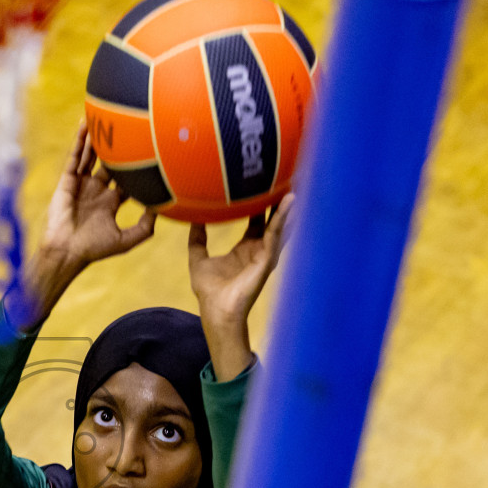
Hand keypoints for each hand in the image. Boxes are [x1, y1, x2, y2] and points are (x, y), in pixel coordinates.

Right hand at [6, 120, 157, 331]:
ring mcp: (81, 184)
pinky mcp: (68, 181)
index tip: (149, 149)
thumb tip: (162, 209)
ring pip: (91, 156)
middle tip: (128, 128)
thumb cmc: (95, 249)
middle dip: (117, 147)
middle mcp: (96, 191)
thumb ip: (145, 227)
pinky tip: (84, 125)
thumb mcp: (126, 240)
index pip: (125, 179)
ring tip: (104, 118)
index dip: (135, 166)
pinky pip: (75, 157)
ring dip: (97, 138)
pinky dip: (79, 141)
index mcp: (110, 202)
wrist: (67, 251)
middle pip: (109, 163)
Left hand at [187, 194, 292, 379]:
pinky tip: (289, 201)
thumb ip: (197, 239)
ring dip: (288, 204)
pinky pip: (276, 234)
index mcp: (246, 248)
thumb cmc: (210, 291)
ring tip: (296, 181)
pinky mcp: (268, 259)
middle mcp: (259, 249)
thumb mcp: (198, 259)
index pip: (255, 219)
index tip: (258, 182)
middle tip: (284, 175)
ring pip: (280, 223)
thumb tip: (192, 218)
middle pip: (272, 218)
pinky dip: (283, 217)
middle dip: (278, 199)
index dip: (257, 201)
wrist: (217, 312)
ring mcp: (266, 254)